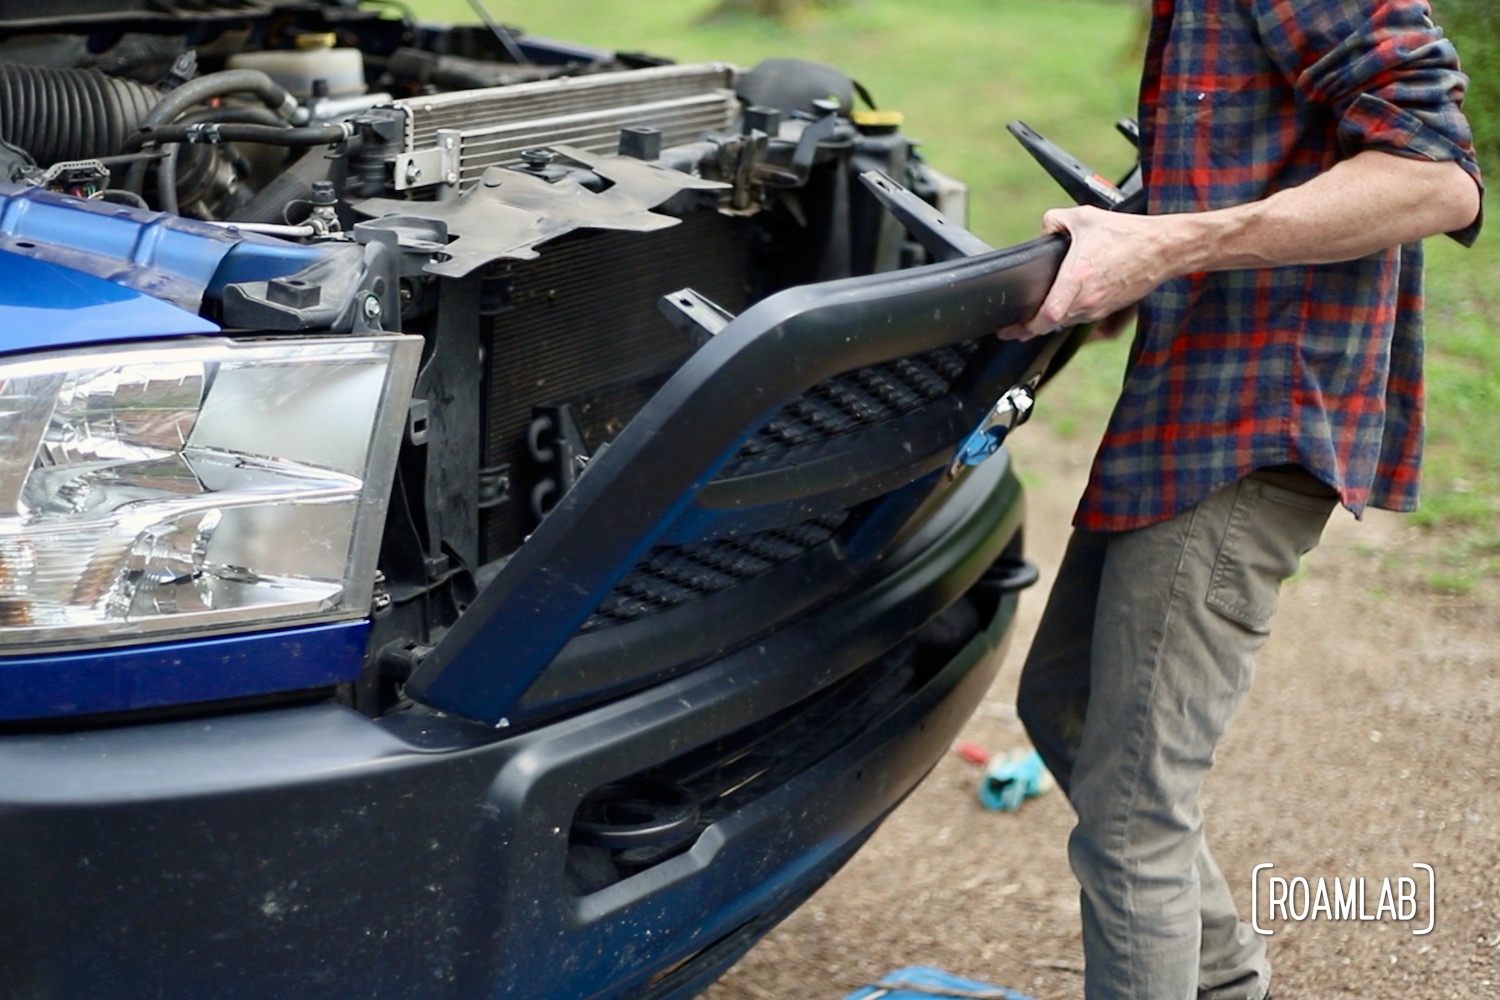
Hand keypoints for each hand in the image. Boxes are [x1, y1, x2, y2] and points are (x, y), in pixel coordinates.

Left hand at [997, 206, 1176, 340]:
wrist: (1164, 248)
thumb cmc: (1129, 234)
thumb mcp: (1084, 217)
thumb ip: (1055, 220)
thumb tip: (1043, 230)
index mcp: (1078, 278)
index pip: (1047, 316)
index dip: (1026, 326)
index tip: (1012, 328)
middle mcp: (1088, 298)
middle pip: (1051, 324)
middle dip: (1029, 329)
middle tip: (1013, 330)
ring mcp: (1100, 307)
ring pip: (1066, 322)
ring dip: (1049, 322)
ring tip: (1033, 319)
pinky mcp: (1109, 308)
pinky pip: (1082, 317)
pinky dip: (1068, 315)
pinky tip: (1061, 307)